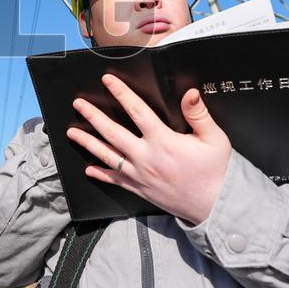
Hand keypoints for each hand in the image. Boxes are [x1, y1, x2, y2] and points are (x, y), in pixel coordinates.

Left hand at [66, 74, 231, 225]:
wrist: (215, 206)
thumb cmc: (216, 171)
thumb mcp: (214, 139)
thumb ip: (199, 115)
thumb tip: (189, 92)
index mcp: (163, 141)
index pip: (137, 111)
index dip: (121, 93)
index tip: (107, 80)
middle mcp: (146, 157)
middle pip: (112, 133)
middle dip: (93, 116)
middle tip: (78, 104)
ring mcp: (140, 175)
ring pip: (108, 156)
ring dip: (88, 143)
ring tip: (72, 132)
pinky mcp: (140, 190)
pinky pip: (116, 181)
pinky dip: (101, 174)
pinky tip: (89, 169)